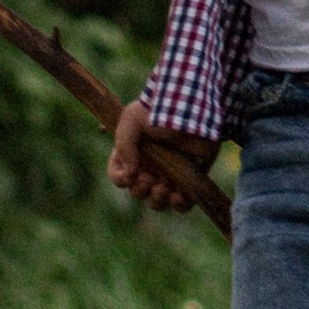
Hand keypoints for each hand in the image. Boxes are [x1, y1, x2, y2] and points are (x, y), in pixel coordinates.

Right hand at [107, 96, 218, 212]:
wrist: (190, 103)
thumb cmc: (158, 110)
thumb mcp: (130, 121)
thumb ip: (124, 146)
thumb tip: (131, 174)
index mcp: (132, 155)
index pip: (119, 177)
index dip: (121, 179)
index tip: (130, 174)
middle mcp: (149, 166)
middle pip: (138, 193)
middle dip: (140, 190)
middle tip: (150, 177)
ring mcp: (170, 173)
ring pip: (158, 202)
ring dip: (157, 200)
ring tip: (164, 186)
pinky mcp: (190, 176)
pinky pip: (183, 203)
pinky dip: (179, 204)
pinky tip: (178, 195)